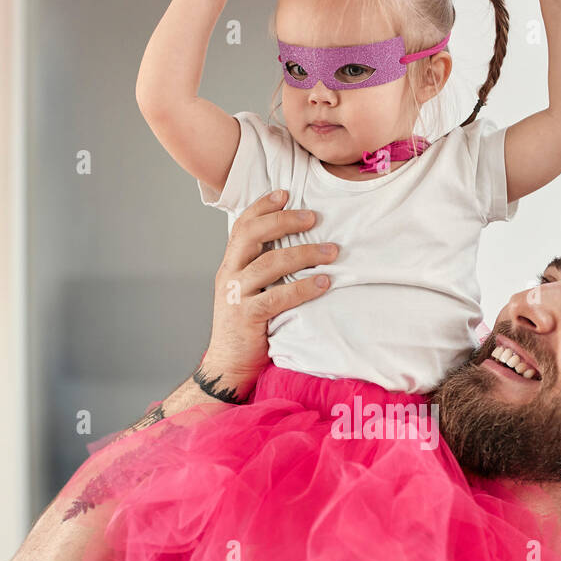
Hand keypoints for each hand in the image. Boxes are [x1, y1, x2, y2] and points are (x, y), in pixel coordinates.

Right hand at [200, 189, 337, 396]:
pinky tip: (323, 283)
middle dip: (284, 221)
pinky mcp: (247, 317)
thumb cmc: (246, 330)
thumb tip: (295, 249)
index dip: (262, 206)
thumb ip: (262, 271)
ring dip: (304, 253)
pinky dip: (303, 288)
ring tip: (332, 252)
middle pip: (253, 234)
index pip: (242, 226)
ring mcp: (236, 295)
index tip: (285, 193)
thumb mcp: (249, 293)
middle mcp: (229, 275)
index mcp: (230, 266)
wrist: (228, 367)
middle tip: (314, 217)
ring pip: (269, 262)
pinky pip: (278, 296)